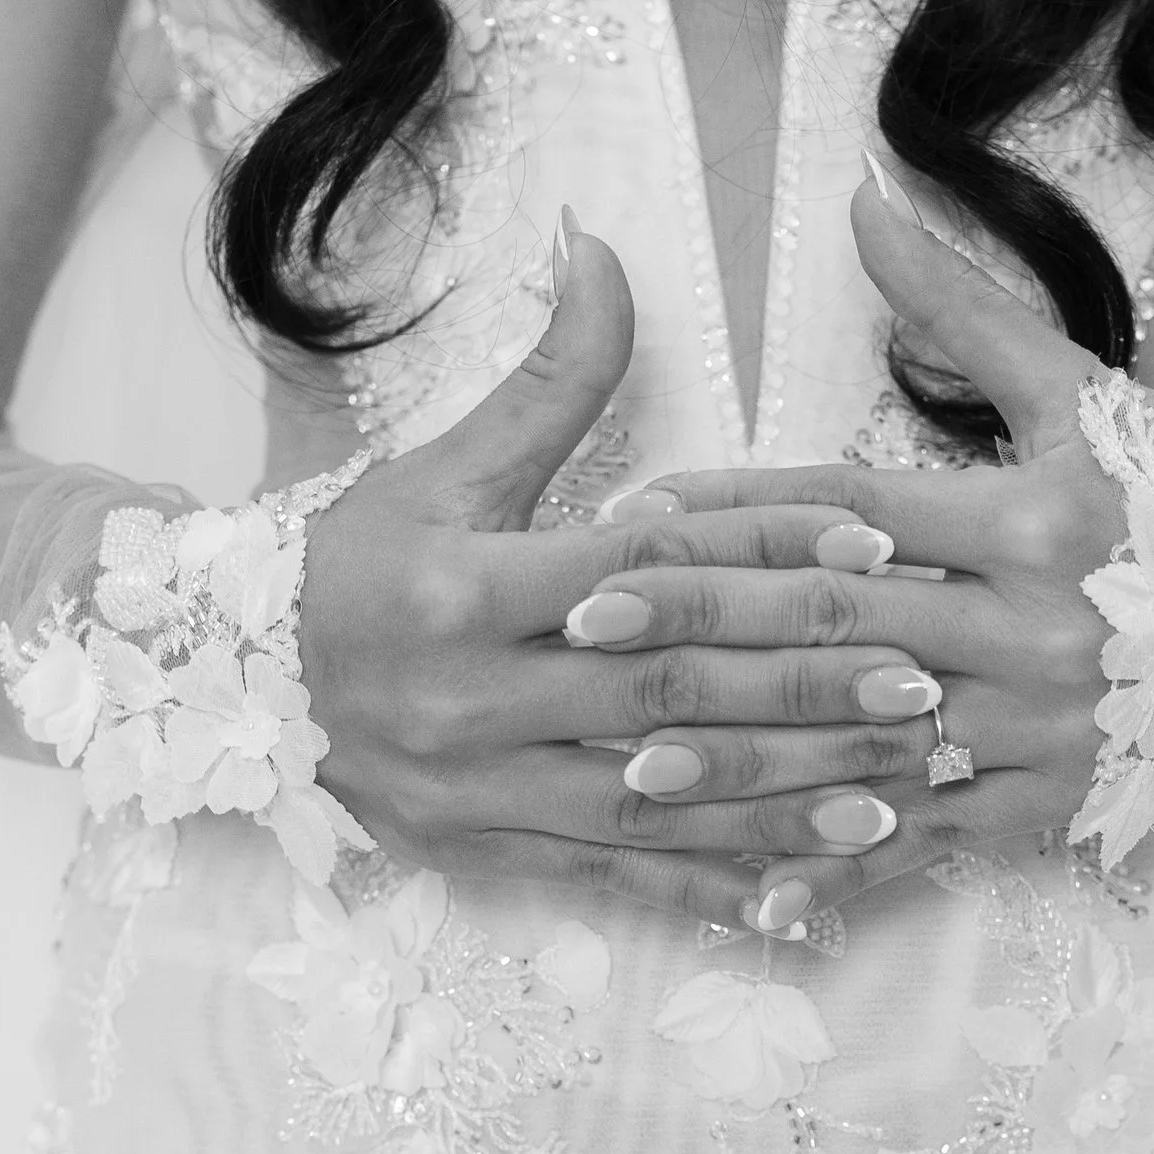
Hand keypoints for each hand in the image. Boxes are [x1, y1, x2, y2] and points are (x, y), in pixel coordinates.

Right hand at [297, 221, 949, 922]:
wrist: (234, 683)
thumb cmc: (356, 564)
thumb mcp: (442, 466)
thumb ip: (549, 380)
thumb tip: (603, 249)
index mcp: (465, 588)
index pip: (645, 569)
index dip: (762, 557)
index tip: (868, 549)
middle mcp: (472, 699)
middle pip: (668, 691)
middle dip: (802, 690)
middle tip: (920, 682)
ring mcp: (481, 791)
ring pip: (656, 802)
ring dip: (780, 804)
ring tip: (890, 795)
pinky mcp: (488, 855)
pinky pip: (615, 879)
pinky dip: (706, 894)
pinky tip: (794, 905)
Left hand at [580, 184, 1148, 920]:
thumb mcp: (1078, 387)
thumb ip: (957, 303)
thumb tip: (859, 196)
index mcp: (1028, 522)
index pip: (847, 516)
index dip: (731, 519)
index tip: (625, 527)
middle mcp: (1033, 632)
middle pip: (838, 635)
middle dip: (704, 639)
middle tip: (583, 643)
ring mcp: (1043, 733)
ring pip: (868, 754)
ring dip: (749, 770)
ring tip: (638, 774)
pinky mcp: (1054, 808)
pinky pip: (931, 846)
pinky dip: (842, 871)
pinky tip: (757, 893)